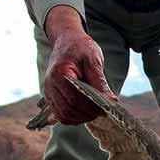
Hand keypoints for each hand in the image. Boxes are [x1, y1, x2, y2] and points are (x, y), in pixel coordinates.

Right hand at [43, 6, 116, 124]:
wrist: (66, 41)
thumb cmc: (80, 47)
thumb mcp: (93, 60)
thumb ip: (100, 81)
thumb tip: (111, 100)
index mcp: (60, 73)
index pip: (75, 99)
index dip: (92, 107)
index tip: (106, 108)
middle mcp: (50, 84)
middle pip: (69, 110)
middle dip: (88, 114)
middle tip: (103, 111)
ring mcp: (48, 92)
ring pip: (64, 116)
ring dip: (81, 118)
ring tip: (95, 111)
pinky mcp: (50, 97)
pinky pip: (61, 115)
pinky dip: (74, 117)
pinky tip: (85, 111)